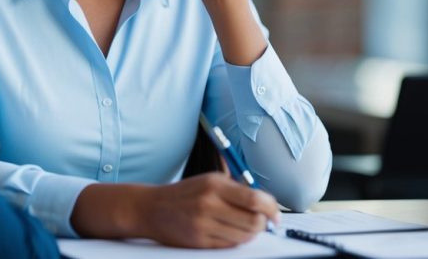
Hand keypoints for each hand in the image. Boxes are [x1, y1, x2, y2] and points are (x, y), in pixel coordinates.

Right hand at [136, 173, 279, 247]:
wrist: (152, 208)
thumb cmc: (185, 194)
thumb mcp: (209, 181)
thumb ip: (237, 189)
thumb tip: (267, 203)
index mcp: (214, 184)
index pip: (254, 198)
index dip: (271, 208)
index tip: (276, 214)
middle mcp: (209, 203)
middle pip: (253, 221)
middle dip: (263, 224)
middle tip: (263, 222)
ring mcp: (203, 224)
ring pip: (244, 236)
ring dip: (251, 234)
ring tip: (245, 227)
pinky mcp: (199, 241)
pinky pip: (229, 246)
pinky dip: (236, 241)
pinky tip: (230, 232)